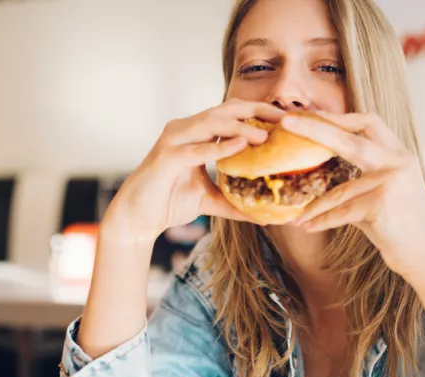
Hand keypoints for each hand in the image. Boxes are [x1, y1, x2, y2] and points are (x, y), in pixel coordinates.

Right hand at [104, 99, 285, 245]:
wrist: (137, 218)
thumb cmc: (169, 202)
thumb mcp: (210, 201)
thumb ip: (235, 202)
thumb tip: (265, 217)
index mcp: (196, 133)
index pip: (232, 114)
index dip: (259, 113)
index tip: (286, 119)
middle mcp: (185, 129)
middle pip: (225, 110)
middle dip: (256, 111)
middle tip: (284, 119)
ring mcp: (174, 141)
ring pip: (211, 124)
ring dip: (240, 127)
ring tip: (265, 135)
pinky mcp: (165, 158)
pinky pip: (195, 149)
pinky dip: (218, 147)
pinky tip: (239, 147)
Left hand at [281, 112, 424, 279]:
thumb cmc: (403, 229)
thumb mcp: (385, 194)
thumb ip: (360, 179)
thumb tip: (322, 174)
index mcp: (399, 155)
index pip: (369, 123)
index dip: (339, 118)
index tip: (312, 115)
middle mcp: (398, 162)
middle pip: (350, 137)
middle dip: (315, 128)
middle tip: (286, 122)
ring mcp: (391, 181)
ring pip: (340, 190)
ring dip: (315, 206)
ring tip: (296, 216)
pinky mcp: (381, 203)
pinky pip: (342, 211)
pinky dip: (323, 221)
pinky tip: (307, 226)